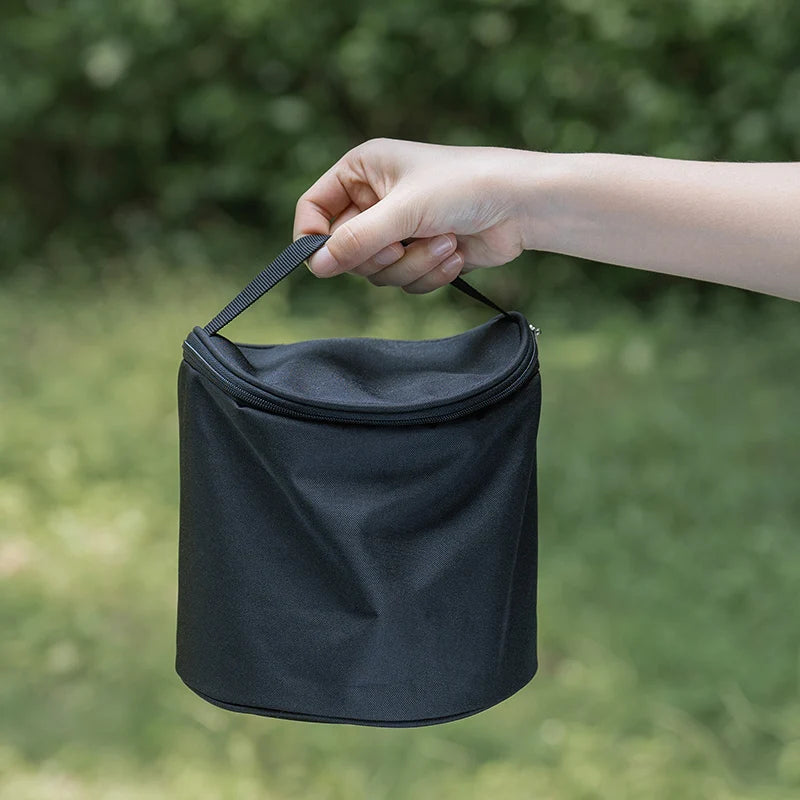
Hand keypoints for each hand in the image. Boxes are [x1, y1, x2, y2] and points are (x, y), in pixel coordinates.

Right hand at [292, 138, 533, 292]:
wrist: (522, 205)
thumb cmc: (464, 187)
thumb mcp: (403, 211)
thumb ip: (355, 240)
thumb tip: (315, 266)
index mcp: (362, 171)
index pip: (314, 207)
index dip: (313, 237)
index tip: (325, 262)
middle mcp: (375, 199)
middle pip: (345, 250)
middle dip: (380, 255)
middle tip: (402, 244)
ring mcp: (398, 229)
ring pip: (378, 272)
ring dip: (412, 265)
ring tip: (445, 241)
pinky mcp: (420, 254)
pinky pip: (405, 281)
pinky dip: (430, 273)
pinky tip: (455, 253)